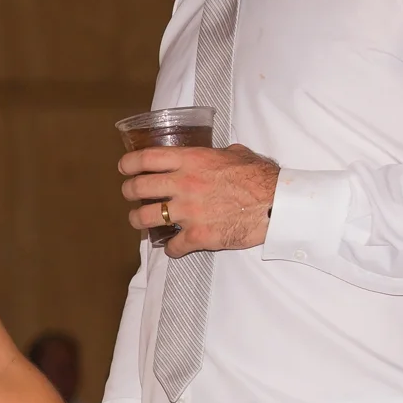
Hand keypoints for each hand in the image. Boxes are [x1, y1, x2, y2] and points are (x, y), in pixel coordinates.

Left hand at [119, 144, 278, 255]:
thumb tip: (217, 154)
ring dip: (139, 221)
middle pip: (138, 188)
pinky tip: (175, 247)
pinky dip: (172, 249)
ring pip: (146, 218)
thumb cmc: (262, 178)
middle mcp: (184, 184)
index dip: (128, 164)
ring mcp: (189, 211)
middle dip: (129, 192)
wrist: (278, 204)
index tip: (124, 169)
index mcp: (191, 160)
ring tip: (141, 221)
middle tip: (130, 195)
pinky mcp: (199, 236)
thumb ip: (218, 153)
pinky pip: (173, 246)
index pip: (146, 159)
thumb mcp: (237, 154)